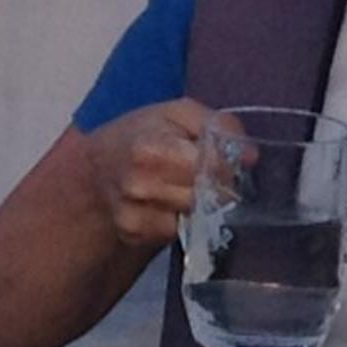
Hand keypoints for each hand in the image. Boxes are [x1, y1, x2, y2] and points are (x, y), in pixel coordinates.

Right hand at [84, 98, 215, 250]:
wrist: (95, 168)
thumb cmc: (141, 133)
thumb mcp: (178, 113)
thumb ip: (218, 125)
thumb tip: (250, 156)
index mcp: (151, 149)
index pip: (211, 167)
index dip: (226, 164)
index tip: (226, 160)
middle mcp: (141, 185)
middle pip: (207, 196)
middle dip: (217, 186)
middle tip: (205, 174)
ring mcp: (135, 214)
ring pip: (197, 216)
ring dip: (201, 204)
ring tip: (184, 185)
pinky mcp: (135, 234)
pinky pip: (179, 231)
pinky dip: (181, 219)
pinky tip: (168, 203)